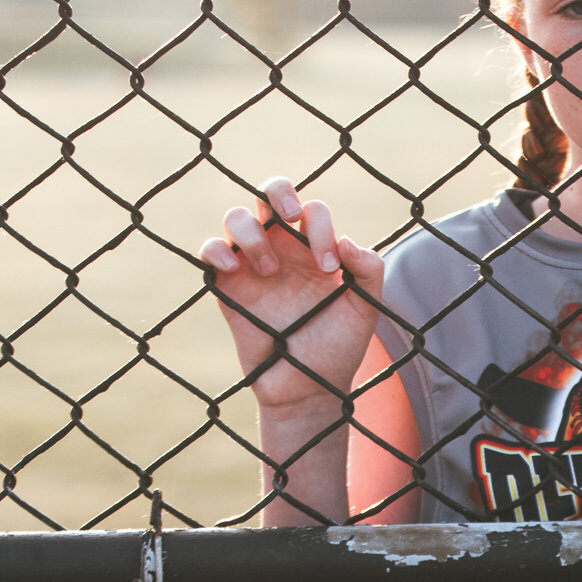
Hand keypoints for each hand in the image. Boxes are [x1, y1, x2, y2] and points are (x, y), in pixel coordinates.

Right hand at [202, 177, 383, 416]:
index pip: (312, 211)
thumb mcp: (365, 309)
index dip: (320, 227)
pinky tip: (234, 267)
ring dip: (252, 232)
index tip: (328, 269)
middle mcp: (283, 249)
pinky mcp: (228, 287)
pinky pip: (211, 251)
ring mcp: (252, 265)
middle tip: (290, 216)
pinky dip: (216, 249)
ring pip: (237, 217)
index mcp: (315, 248)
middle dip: (278, 192)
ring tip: (270, 269)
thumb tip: (346, 240)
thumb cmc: (338, 347)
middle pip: (270, 193)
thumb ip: (370, 271)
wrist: (309, 389)